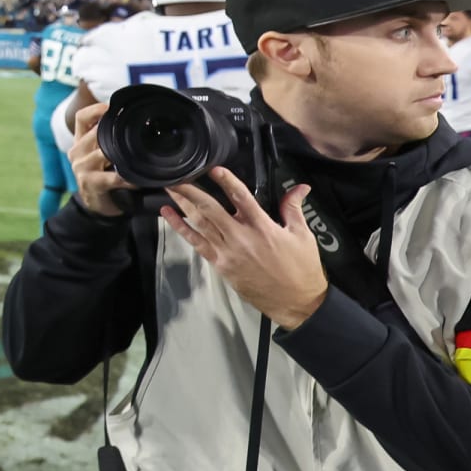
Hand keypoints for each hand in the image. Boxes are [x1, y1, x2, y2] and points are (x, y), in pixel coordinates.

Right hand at [67, 103, 135, 217]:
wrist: (95, 204)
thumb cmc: (102, 174)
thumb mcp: (100, 152)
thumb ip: (108, 137)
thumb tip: (131, 117)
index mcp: (79, 140)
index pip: (81, 117)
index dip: (96, 109)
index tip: (113, 107)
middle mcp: (76, 152)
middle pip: (94, 133)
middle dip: (115, 133)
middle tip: (137, 131)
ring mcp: (81, 168)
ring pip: (103, 153)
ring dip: (124, 155)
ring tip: (141, 156)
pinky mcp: (90, 183)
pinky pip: (113, 177)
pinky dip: (129, 178)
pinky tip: (139, 180)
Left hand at [159, 170, 328, 330]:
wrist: (295, 302)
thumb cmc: (301, 267)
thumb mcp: (302, 235)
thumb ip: (293, 208)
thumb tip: (301, 186)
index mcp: (262, 227)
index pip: (241, 197)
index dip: (226, 181)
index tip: (213, 168)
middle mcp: (241, 236)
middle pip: (211, 208)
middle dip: (192, 190)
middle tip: (176, 175)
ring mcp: (227, 251)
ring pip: (199, 223)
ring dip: (183, 204)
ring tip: (168, 188)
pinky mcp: (219, 264)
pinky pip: (196, 243)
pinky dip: (180, 228)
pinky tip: (168, 215)